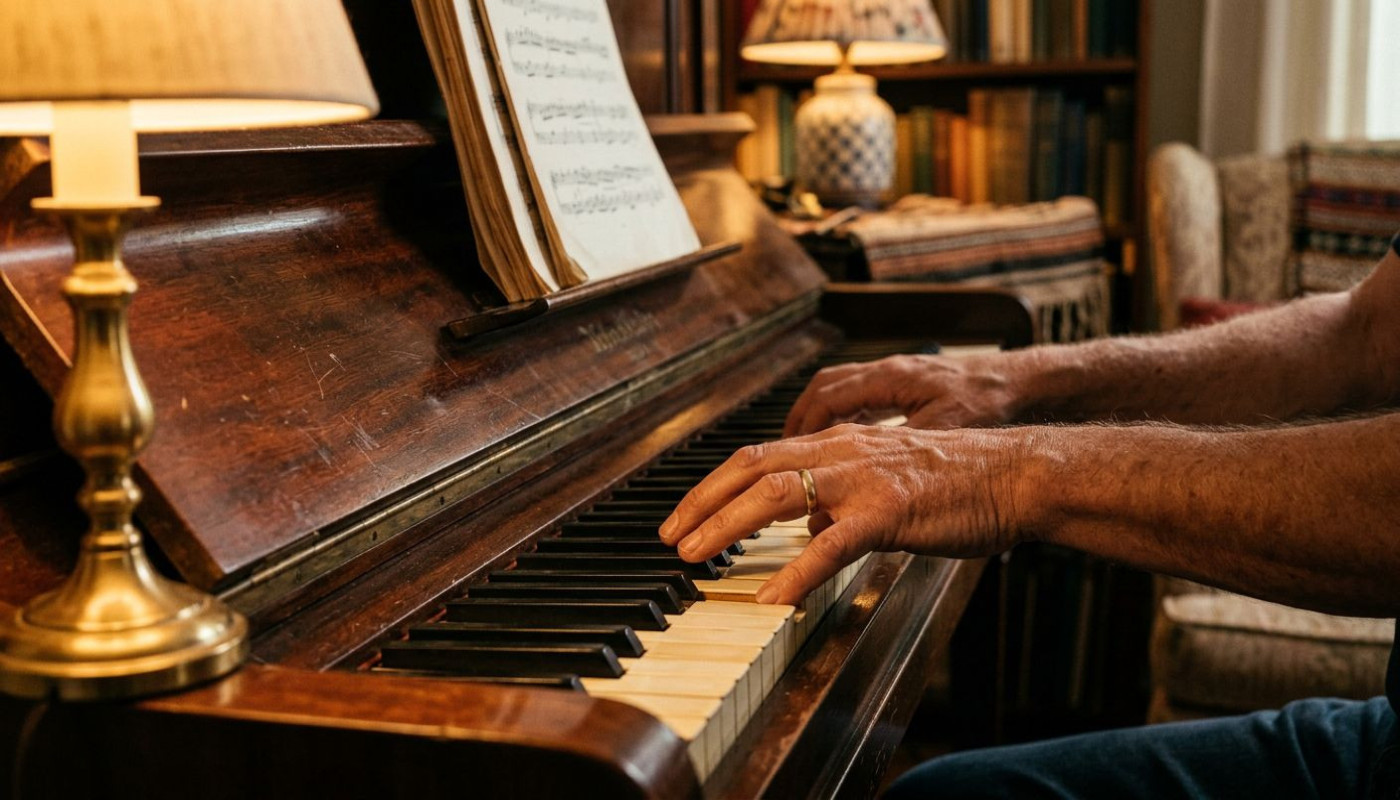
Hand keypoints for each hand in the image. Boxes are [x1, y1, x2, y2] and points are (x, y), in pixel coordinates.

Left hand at [657, 424, 1034, 604]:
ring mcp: (864, 479)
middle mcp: (843, 451)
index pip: (758, 455)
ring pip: (777, 493)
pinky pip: (831, 544)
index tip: (684, 514)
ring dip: (727, 526)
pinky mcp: (890, 512)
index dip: (713, 484)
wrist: (1017, 474)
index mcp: (840, 442)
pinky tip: (772, 598)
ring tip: (697, 558)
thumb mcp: (886, 478)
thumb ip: (842, 495)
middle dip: (702, 503)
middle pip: (752, 468)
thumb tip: (810, 522)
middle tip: (672, 538)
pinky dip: (795, 571)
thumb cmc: (959, 480)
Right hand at [783, 353, 1026, 436]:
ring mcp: (899, 378)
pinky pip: (863, 397)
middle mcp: (888, 373)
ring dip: (820, 418)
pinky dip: (846, 418)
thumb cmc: (991, 400)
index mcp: (889, 379)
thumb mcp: (942, 432)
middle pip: (824, 389)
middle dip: (799, 420)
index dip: (800, 426)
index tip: (785, 452)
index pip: (826, 397)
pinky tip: (848, 442)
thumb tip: (858, 486)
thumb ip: (896, 456)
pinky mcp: (911, 387)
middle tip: (782, 451)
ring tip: (805, 448)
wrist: (1025, 384)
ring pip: (841, 391)